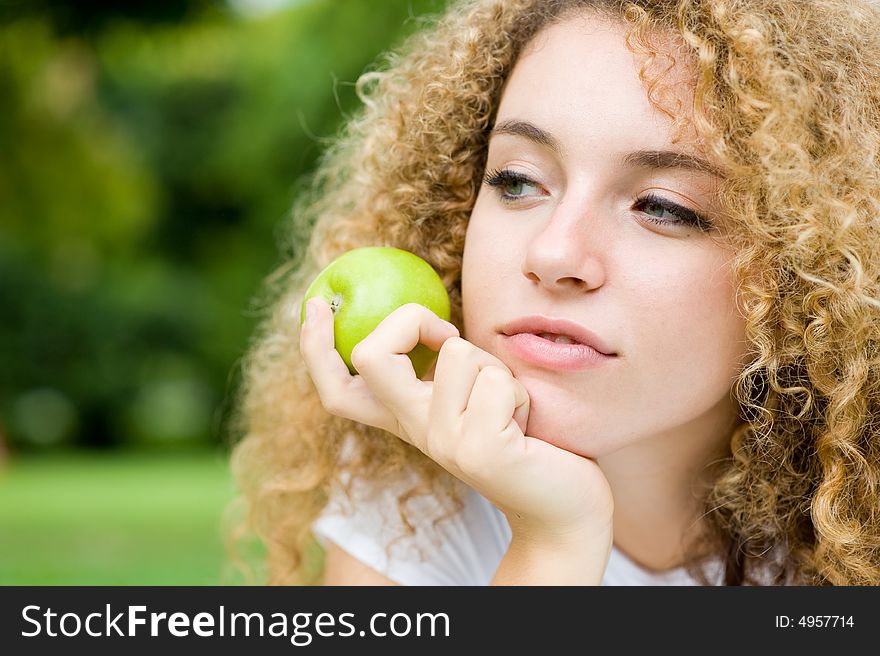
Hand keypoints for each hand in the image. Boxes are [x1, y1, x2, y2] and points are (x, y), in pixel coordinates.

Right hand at [299, 297, 613, 547]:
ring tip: (509, 402)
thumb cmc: (523, 434)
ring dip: (495, 365)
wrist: (563, 506)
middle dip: (411, 320)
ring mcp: (444, 443)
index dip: (314, 346)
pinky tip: (525, 425)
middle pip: (372, 356)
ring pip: (456, 354)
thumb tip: (428, 316)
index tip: (313, 304)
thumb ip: (444, 366)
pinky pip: (496, 381)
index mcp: (405, 417)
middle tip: (447, 334)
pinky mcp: (481, 451)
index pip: (337, 389)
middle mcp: (415, 431)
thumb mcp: (473, 393)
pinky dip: (519, 390)